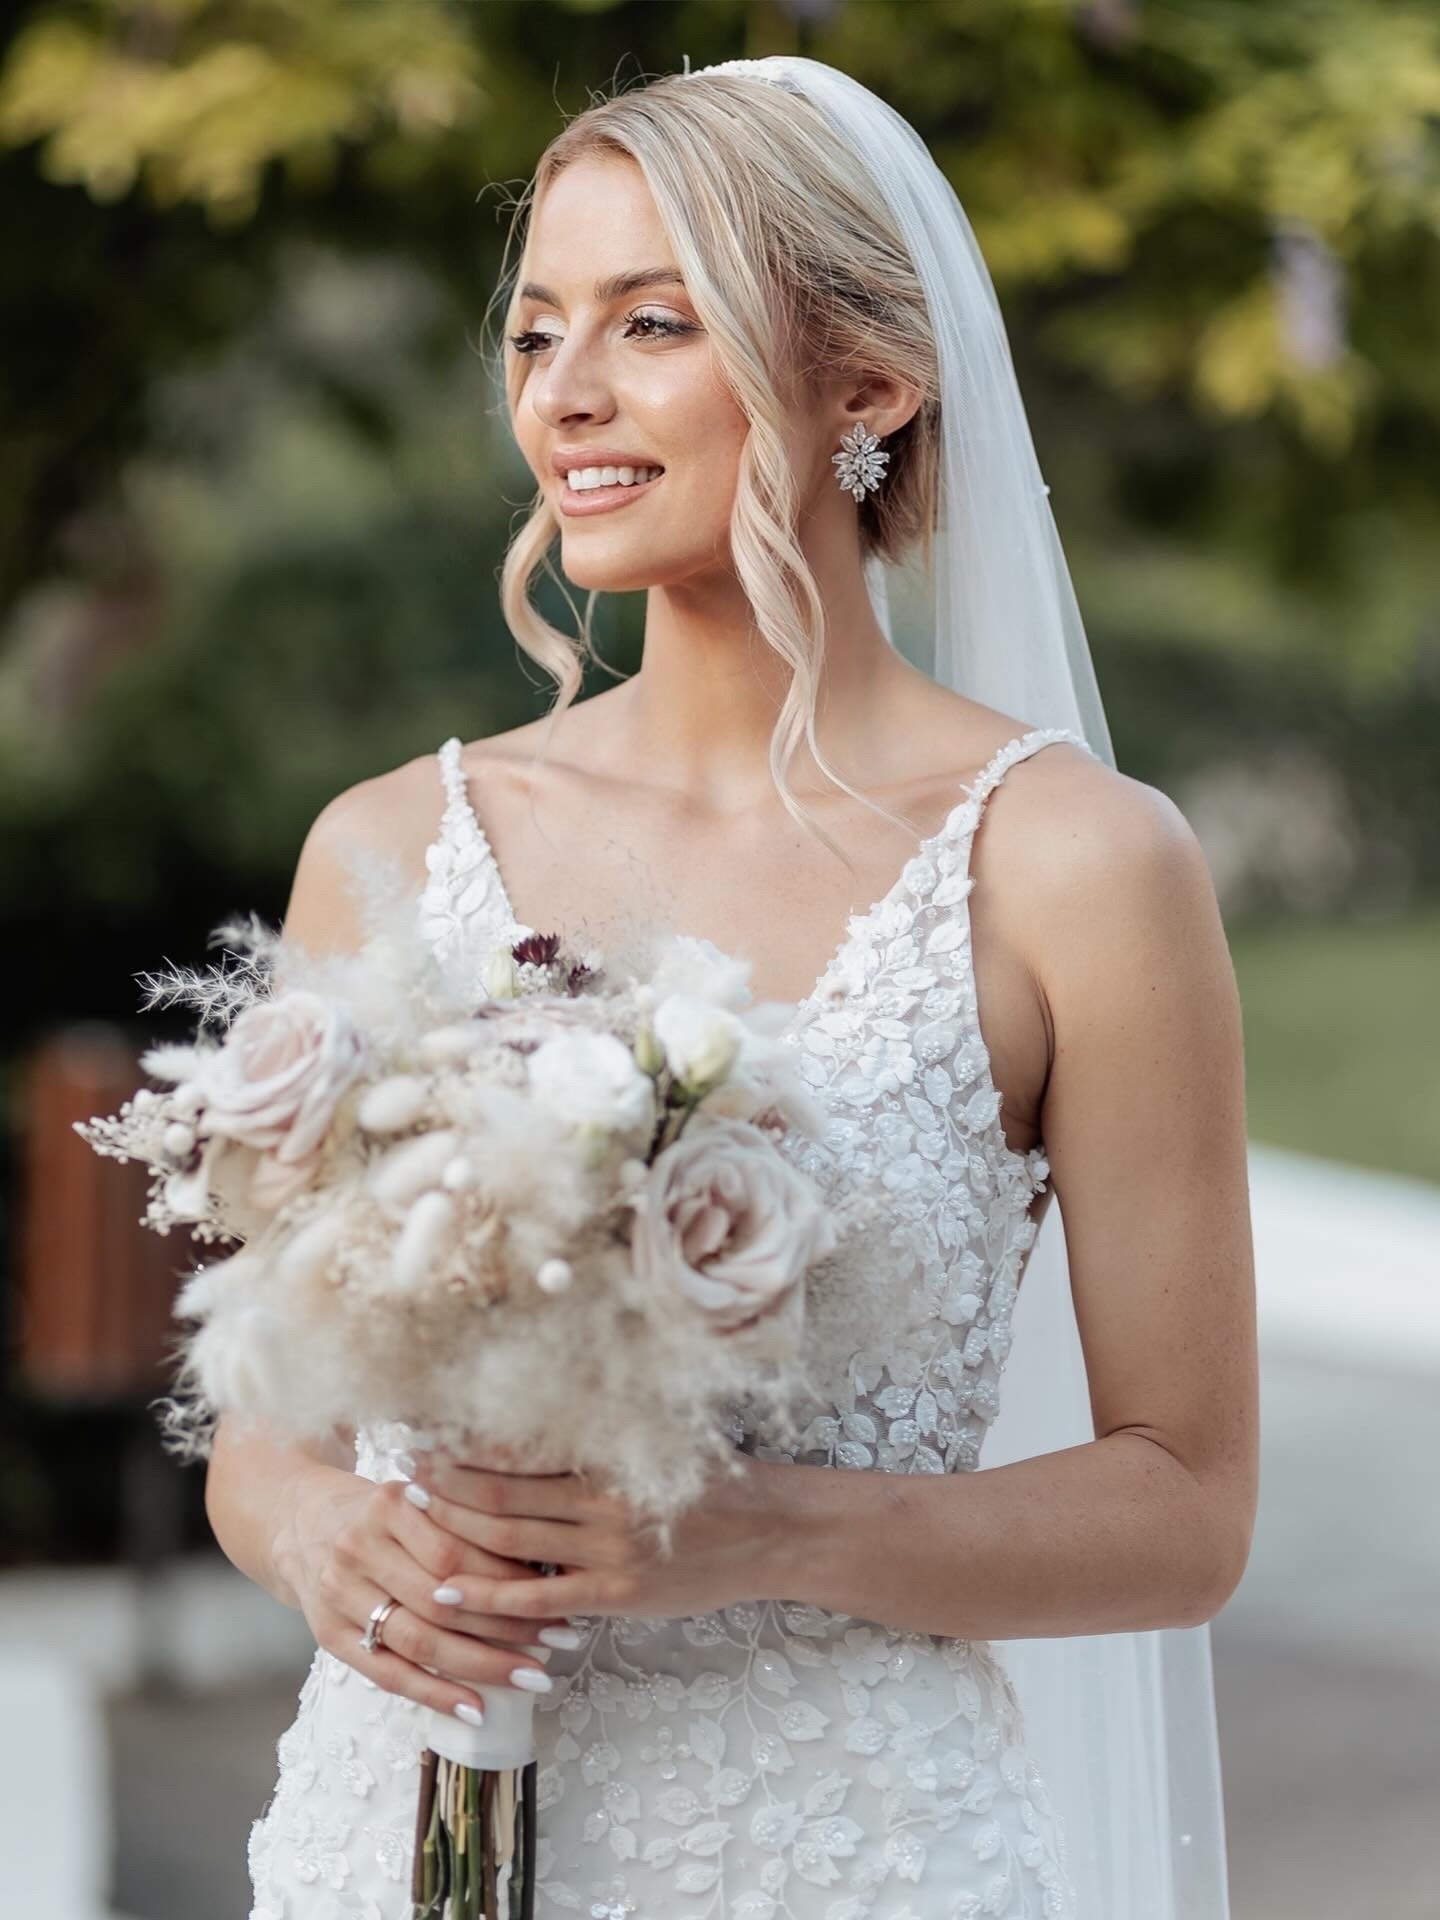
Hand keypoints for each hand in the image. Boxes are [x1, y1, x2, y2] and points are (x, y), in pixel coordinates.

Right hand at [274, 1459, 580, 1724]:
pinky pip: (388, 1675)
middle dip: (509, 1622)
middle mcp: (360, 1548)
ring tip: (534, 1676)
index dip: (510, 1574)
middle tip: (562, 1635)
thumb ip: (463, 1516)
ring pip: (420, 1640)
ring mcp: (340, 1595)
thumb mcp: (416, 1494)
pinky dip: (435, 1695)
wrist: (299, 1522)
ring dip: (483, 1664)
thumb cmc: (379, 1510)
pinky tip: (476, 1709)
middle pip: (442, 1597)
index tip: (560, 1588)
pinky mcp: (331, 1636)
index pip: (457, 1549)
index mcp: (389, 1504)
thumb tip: (542, 1557)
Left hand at [404, 1446, 801, 1623]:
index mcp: (607, 1455)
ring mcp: (606, 1549)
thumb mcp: (658, 1447)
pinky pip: (537, 1597)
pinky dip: (490, 1597)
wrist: (773, 1533)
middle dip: (441, 1482)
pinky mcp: (615, 1594)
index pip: (517, 1445)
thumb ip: (601, 1443)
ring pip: (508, 1539)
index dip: (464, 1440)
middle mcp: (599, 1498)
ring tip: (409, 1519)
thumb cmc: (717, 1484)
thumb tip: (539, 1423)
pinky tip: (450, 1592)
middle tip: (397, 1468)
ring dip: (452, 1531)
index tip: (423, 1429)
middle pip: (497, 1490)